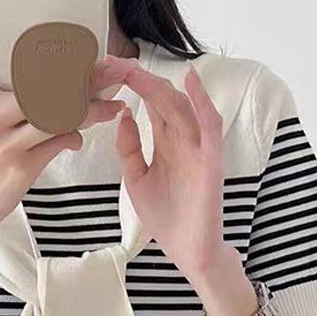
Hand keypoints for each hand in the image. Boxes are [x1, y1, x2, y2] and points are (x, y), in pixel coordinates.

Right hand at [0, 0, 135, 248]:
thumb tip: (43, 81)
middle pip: (36, 78)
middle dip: (80, 73)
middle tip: (110, 66)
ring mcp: (0, 141)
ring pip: (54, 110)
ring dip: (90, 108)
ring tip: (113, 103)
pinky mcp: (18, 167)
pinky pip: (57, 141)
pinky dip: (74, 137)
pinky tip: (79, 137)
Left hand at [115, 63, 228, 278]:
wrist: (187, 252)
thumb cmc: (166, 218)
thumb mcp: (137, 181)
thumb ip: (129, 150)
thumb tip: (122, 116)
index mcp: (165, 144)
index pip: (149, 105)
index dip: (130, 86)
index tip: (105, 71)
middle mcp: (182, 141)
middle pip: (162, 100)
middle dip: (139, 80)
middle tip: (112, 64)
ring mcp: (198, 149)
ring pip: (181, 107)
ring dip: (159, 87)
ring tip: (135, 70)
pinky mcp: (211, 162)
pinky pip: (210, 126)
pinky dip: (203, 103)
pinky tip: (190, 81)